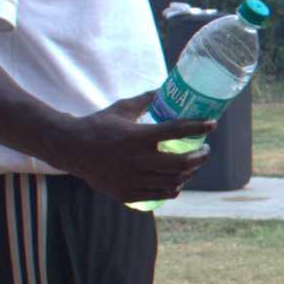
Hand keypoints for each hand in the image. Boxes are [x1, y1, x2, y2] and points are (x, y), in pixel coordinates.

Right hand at [61, 100, 209, 204]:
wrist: (71, 149)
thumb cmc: (99, 125)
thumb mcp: (122, 108)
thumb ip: (146, 99)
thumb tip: (167, 88)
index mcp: (137, 136)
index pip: (177, 130)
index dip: (198, 126)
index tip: (212, 124)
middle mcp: (137, 159)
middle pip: (181, 162)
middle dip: (200, 157)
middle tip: (205, 151)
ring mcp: (132, 179)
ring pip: (173, 181)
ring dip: (189, 173)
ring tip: (193, 166)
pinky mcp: (126, 193)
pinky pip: (159, 194)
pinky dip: (173, 188)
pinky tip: (177, 181)